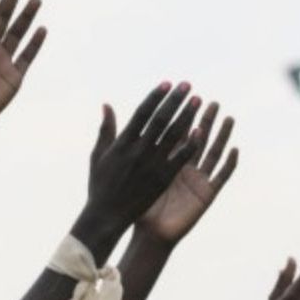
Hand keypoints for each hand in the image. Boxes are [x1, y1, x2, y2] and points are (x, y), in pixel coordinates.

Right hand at [73, 82, 200, 254]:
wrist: (107, 216)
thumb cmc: (100, 185)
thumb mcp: (99, 155)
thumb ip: (106, 129)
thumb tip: (107, 105)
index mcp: (122, 142)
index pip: (142, 113)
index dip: (156, 96)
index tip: (167, 84)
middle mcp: (138, 150)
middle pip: (161, 119)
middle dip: (175, 100)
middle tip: (187, 85)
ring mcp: (151, 164)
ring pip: (173, 135)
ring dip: (186, 116)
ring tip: (197, 100)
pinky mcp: (162, 179)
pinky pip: (180, 158)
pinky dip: (190, 144)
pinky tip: (200, 131)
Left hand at [136, 103, 238, 245]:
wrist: (150, 234)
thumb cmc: (139, 206)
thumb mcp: (132, 174)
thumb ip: (125, 145)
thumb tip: (109, 116)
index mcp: (167, 161)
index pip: (176, 133)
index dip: (180, 115)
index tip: (183, 95)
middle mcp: (185, 168)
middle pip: (196, 139)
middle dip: (202, 119)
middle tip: (207, 100)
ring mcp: (198, 180)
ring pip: (212, 153)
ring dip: (220, 136)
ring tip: (227, 118)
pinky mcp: (206, 194)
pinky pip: (221, 177)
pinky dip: (229, 163)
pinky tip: (234, 149)